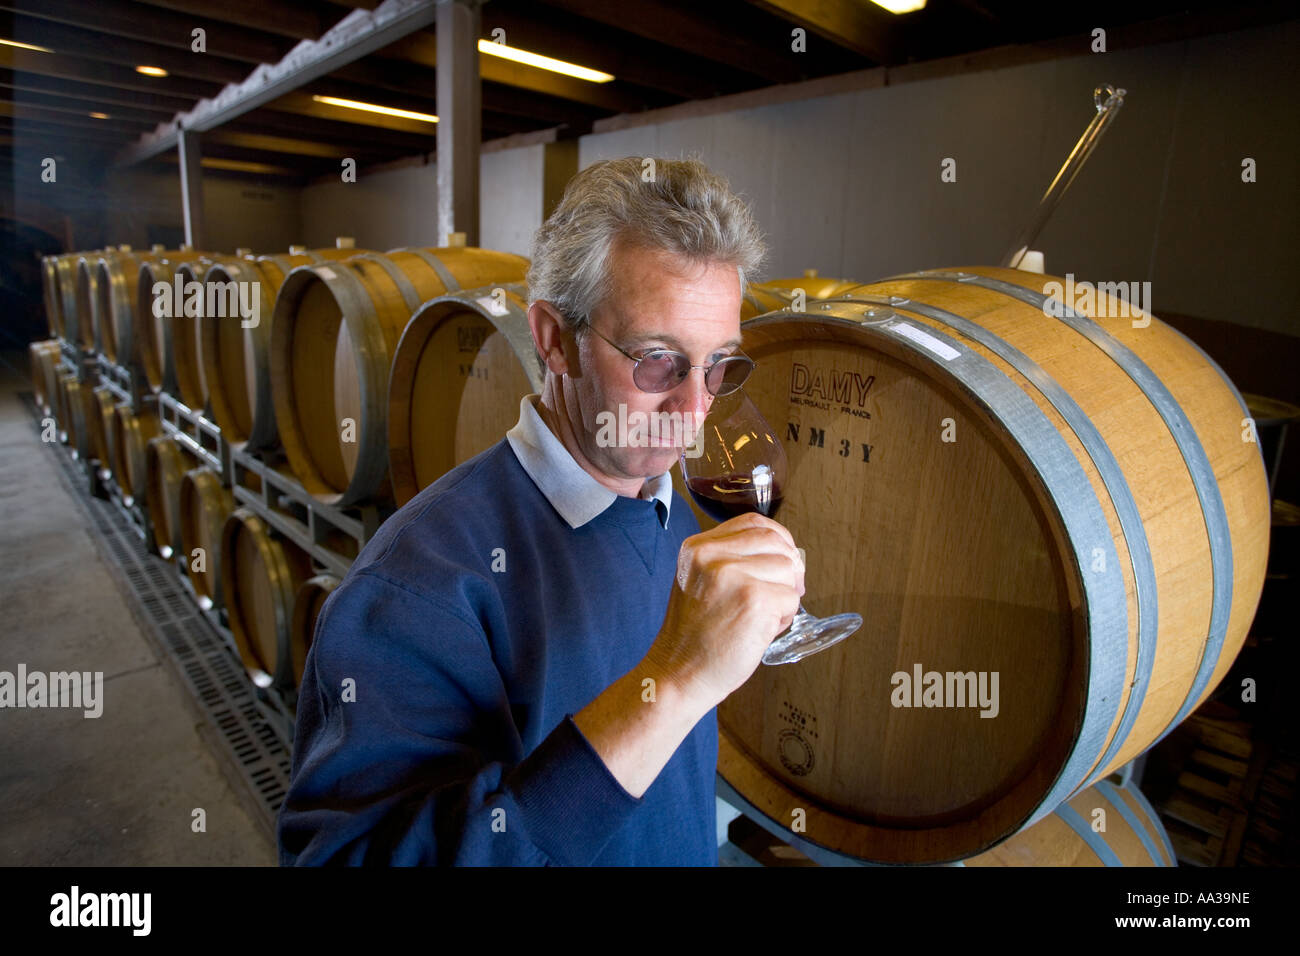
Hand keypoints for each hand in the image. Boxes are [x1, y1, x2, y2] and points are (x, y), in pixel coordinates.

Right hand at [644, 512, 804, 708]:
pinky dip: (783, 618)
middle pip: (776, 542)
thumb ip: (733, 560)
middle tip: (780, 595)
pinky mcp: (754, 599)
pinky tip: (760, 630)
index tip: (781, 561)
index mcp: (697, 547)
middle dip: (788, 569)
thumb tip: (786, 555)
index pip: (753, 523)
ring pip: (788, 570)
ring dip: (784, 597)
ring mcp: (732, 575)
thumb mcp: (701, 582)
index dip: (777, 539)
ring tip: (759, 618)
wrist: (678, 675)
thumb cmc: (696, 637)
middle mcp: (711, 555)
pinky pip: (791, 599)